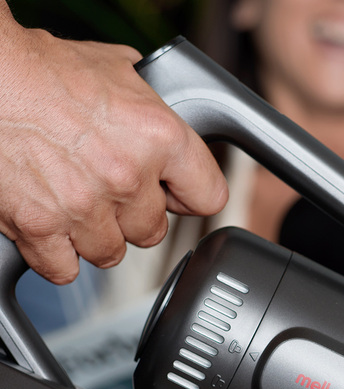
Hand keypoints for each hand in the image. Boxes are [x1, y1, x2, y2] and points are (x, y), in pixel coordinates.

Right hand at [0, 10, 227, 283]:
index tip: (172, 194)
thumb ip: (148, 104)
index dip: (187, 197)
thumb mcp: (113, 70)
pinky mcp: (39, 226)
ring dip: (91, 235)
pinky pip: (63, 269)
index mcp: (158, 137)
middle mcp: (127, 176)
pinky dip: (52, 254)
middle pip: (152, 232)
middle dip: (130, 216)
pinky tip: (46, 222)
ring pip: (109, 253)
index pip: (209, 197)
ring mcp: (84, 206)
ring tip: (69, 198)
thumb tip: (160, 108)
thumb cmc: (37, 67)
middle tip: (102, 186)